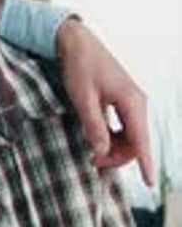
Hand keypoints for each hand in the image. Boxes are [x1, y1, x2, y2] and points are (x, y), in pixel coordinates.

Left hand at [56, 18, 153, 185]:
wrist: (77, 43)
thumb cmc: (79, 67)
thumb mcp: (82, 98)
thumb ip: (93, 125)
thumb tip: (101, 150)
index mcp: (131, 101)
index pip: (141, 140)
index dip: (145, 163)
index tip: (149, 182)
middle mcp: (137, 103)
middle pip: (135, 143)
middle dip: (116, 156)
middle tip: (91, 159)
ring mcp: (132, 102)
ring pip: (130, 137)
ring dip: (114, 148)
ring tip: (91, 150)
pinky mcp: (124, 101)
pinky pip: (125, 128)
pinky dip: (112, 137)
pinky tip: (97, 138)